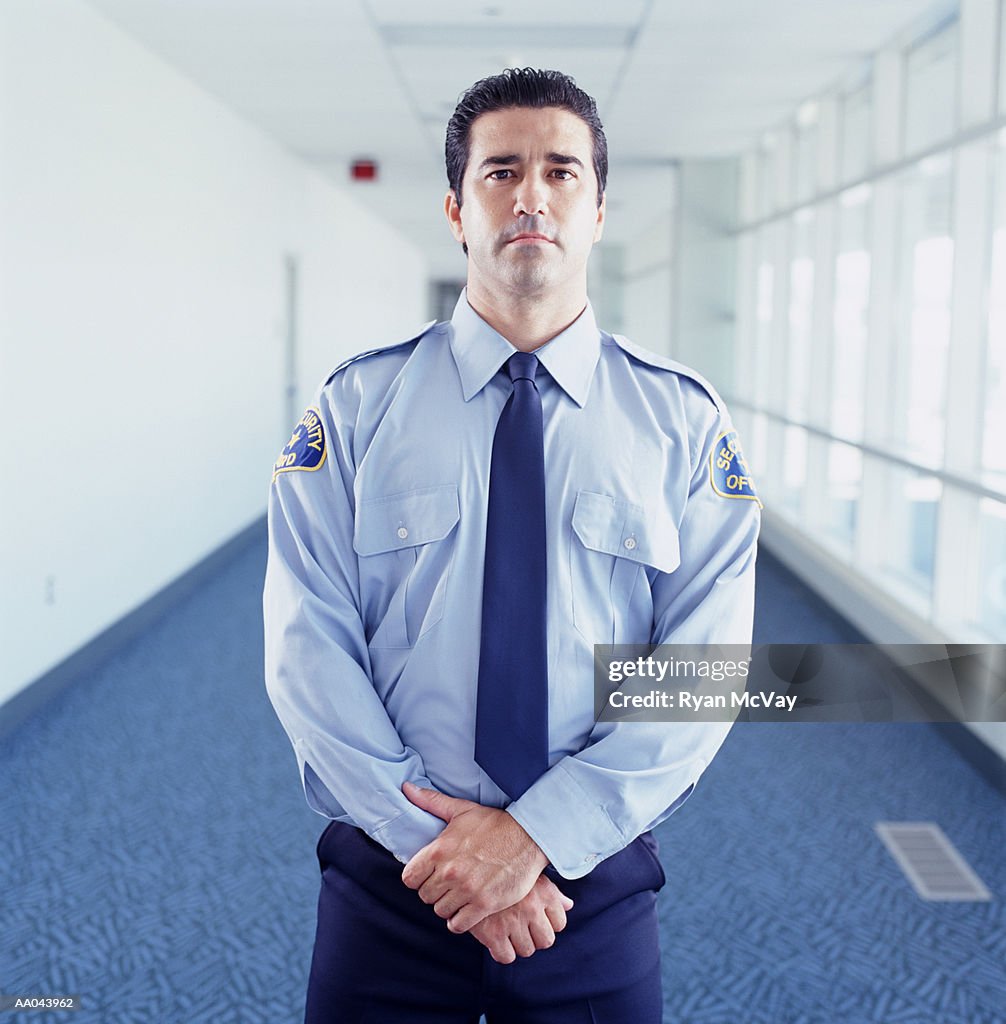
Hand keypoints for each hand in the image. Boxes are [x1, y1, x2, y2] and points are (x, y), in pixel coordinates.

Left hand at [400, 782, 548, 933]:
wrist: (528, 836)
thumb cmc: (493, 823)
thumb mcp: (461, 809)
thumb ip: (431, 801)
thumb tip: (407, 788)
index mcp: (440, 850)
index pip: (409, 878)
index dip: (418, 878)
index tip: (430, 875)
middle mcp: (450, 872)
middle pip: (425, 896)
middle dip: (434, 891)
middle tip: (448, 884)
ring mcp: (467, 890)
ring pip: (440, 911)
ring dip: (448, 905)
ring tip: (459, 895)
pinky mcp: (484, 904)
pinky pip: (458, 924)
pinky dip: (460, 920)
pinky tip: (467, 909)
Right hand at [470, 874, 573, 963]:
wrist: (469, 868)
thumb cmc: (502, 871)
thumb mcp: (530, 875)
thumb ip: (552, 892)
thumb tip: (569, 905)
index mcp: (545, 892)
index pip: (560, 923)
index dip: (546, 923)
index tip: (534, 918)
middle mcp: (532, 907)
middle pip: (546, 941)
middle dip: (535, 937)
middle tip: (521, 927)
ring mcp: (513, 921)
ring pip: (527, 950)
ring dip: (518, 944)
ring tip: (507, 929)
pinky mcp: (492, 932)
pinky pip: (506, 956)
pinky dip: (501, 951)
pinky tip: (495, 937)